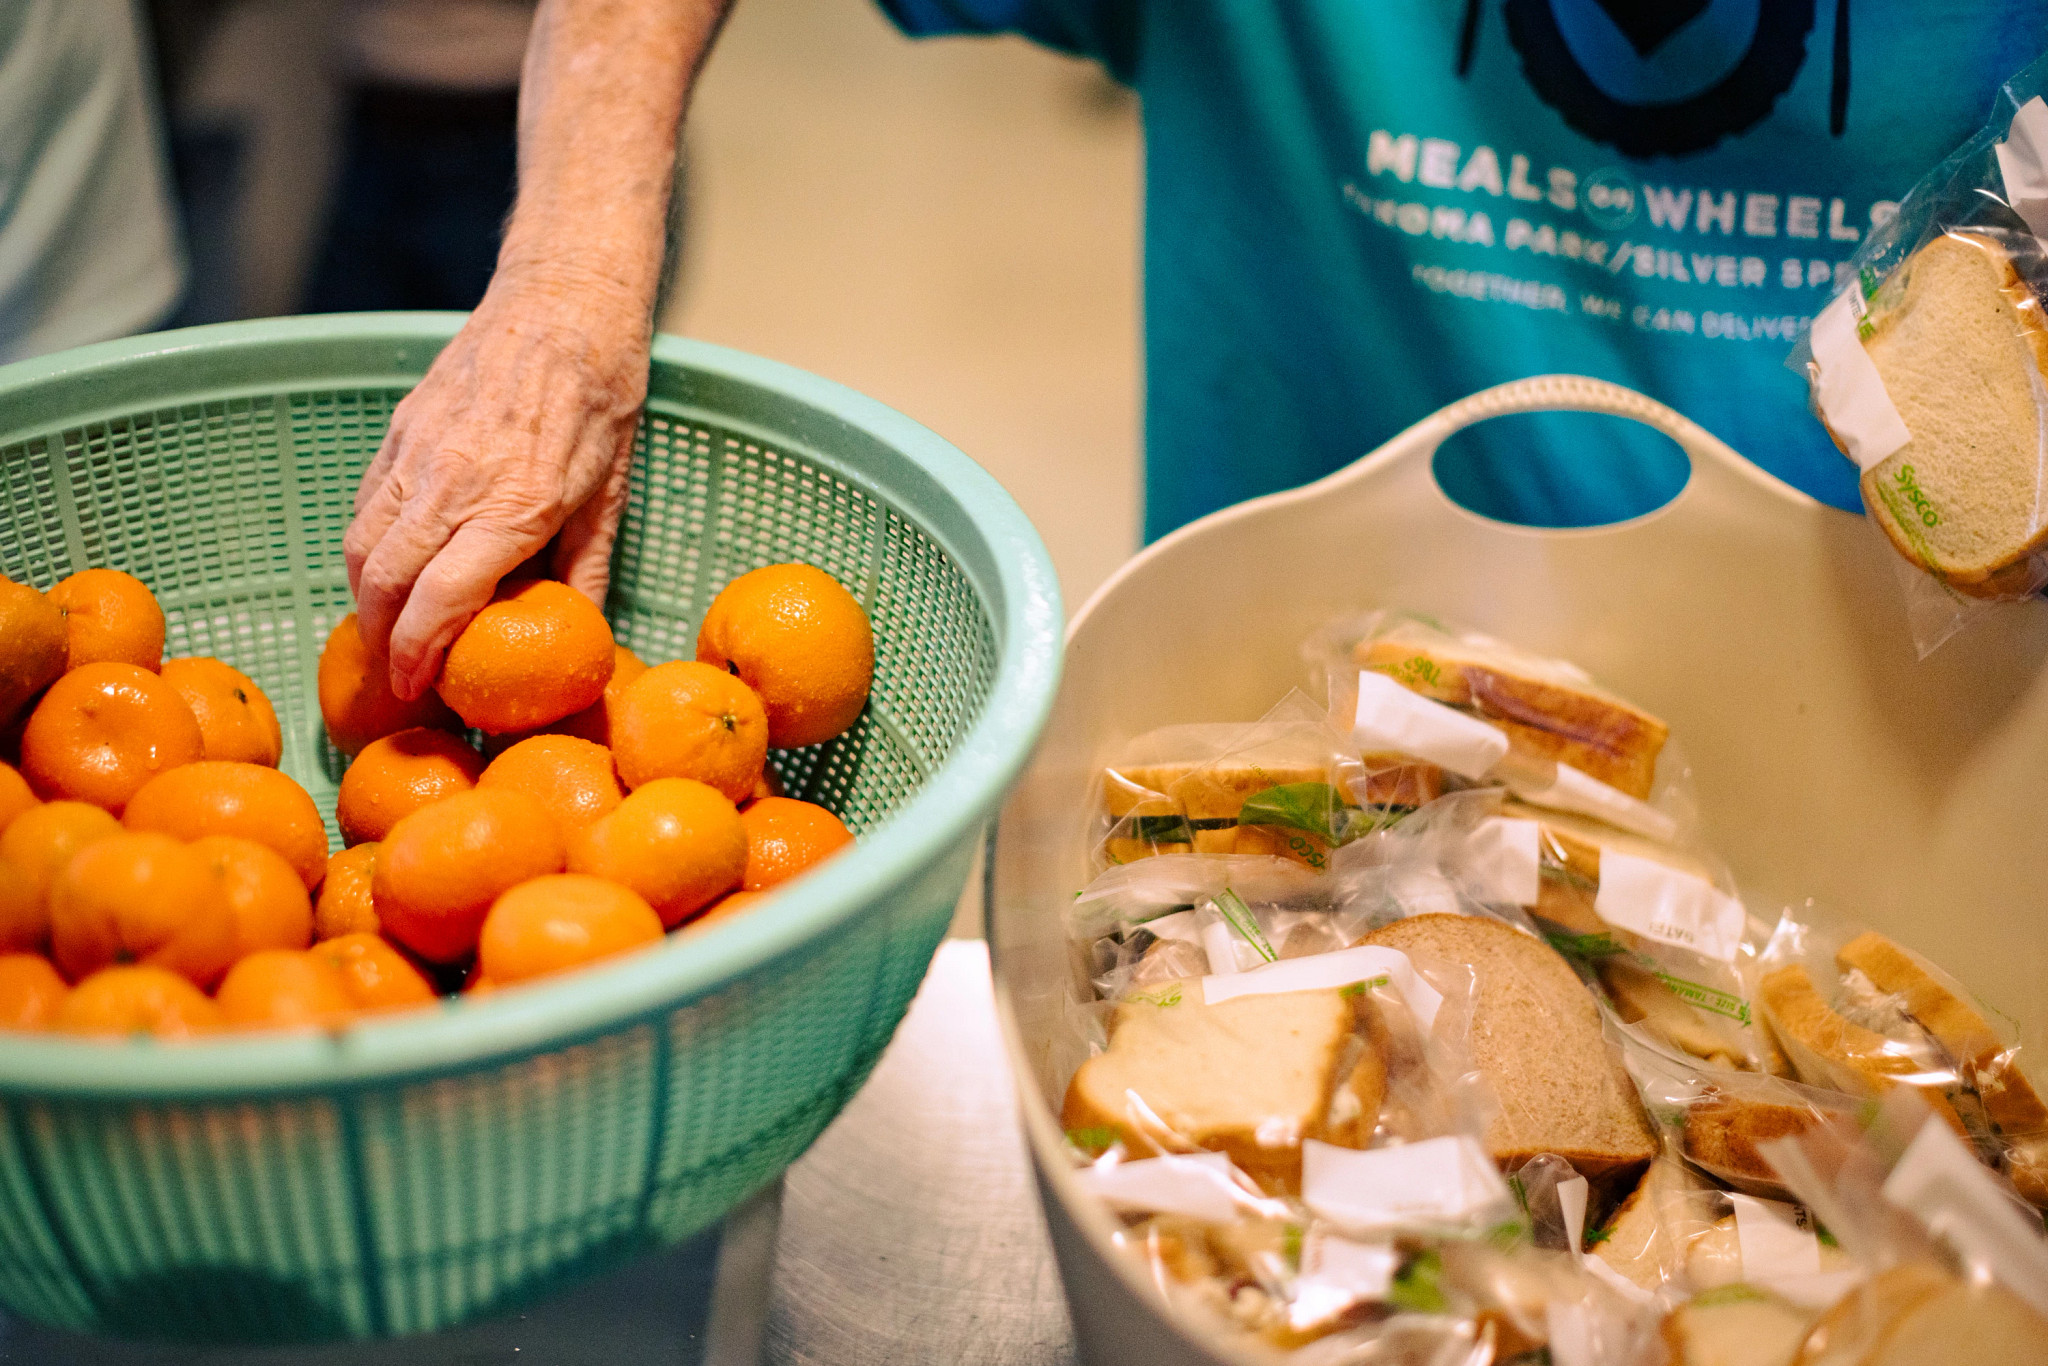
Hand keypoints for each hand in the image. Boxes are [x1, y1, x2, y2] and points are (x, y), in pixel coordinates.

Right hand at [343, 271, 649, 699]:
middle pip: (384, 581)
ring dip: (365, 598)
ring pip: (361, 543)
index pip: (440, 601)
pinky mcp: (401, 429)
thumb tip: (581, 633)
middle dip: (380, 639)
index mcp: (512, 508)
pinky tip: (386, 569)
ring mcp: (418, 452)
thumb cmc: (602, 402)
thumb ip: (585, 571)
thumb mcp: (610, 497)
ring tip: (387, 630)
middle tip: (395, 674)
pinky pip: (365, 503)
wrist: (565, 306)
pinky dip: (365, 547)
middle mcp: (453, 483)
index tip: (415, 688)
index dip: (418, 654)